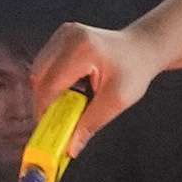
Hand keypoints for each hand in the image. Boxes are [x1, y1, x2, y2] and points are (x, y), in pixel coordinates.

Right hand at [27, 19, 161, 150]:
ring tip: (69, 103)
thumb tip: (71, 147)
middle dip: (44, 102)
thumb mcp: (117, 101)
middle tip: (57, 121)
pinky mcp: (62, 37)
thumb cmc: (134, 69)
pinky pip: (45, 65)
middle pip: (39, 76)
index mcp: (83, 49)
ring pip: (39, 71)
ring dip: (47, 92)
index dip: (46, 110)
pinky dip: (51, 82)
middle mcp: (69, 36)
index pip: (51, 84)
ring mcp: (64, 34)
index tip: (48, 131)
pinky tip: (70, 89)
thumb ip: (91, 123)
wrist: (142, 48)